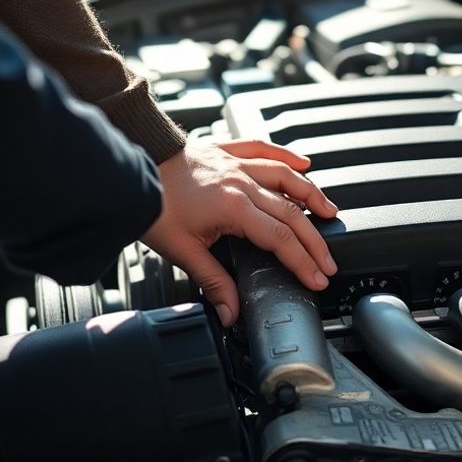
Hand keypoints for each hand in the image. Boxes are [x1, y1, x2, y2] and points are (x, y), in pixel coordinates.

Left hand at [140, 140, 338, 325]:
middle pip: (292, 212)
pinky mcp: (227, 151)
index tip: (317, 278)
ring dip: (312, 195)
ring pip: (287, 177)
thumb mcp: (182, 251)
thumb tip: (230, 313)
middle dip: (315, 240)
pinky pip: (265, 149)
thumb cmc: (152, 205)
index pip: (281, 240)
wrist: (131, 167)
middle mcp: (242, 182)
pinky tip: (304, 163)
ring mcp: (237, 164)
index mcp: (234, 208)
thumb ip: (212, 282)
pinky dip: (287, 155)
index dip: (303, 261)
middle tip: (329, 261)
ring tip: (330, 212)